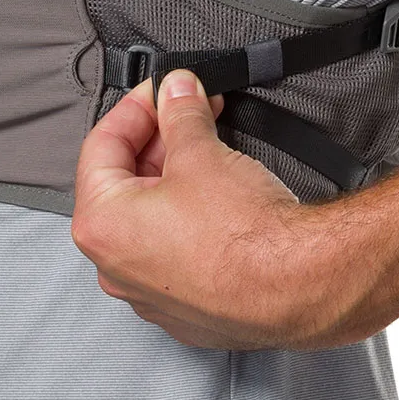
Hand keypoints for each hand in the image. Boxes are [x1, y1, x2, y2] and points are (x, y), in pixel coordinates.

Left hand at [71, 71, 390, 349]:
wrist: (297, 287)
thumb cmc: (243, 233)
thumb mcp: (201, 153)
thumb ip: (180, 114)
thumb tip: (175, 91)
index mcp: (101, 225)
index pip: (101, 146)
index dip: (136, 107)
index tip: (161, 89)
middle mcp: (114, 267)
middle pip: (123, 184)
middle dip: (158, 141)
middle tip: (188, 112)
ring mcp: (149, 294)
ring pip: (149, 221)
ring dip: (173, 178)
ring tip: (207, 148)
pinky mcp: (185, 309)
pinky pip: (174, 253)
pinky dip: (188, 220)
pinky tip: (217, 197)